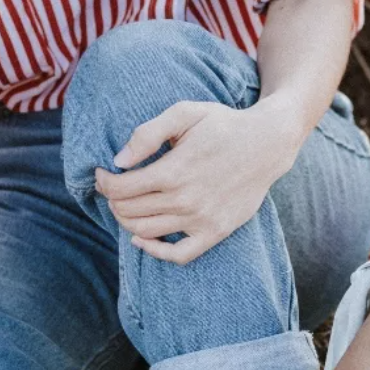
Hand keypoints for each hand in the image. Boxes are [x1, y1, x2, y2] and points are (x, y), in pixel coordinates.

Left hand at [95, 100, 297, 265]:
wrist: (267, 144)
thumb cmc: (223, 125)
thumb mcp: (185, 113)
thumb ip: (148, 133)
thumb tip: (119, 161)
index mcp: (173, 171)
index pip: (121, 188)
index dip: (103, 182)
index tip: (102, 173)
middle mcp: (185, 200)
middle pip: (128, 211)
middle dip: (112, 199)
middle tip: (112, 187)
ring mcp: (200, 219)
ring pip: (146, 232)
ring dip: (126, 220)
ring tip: (125, 205)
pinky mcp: (215, 232)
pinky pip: (178, 255)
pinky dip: (154, 251)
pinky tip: (142, 239)